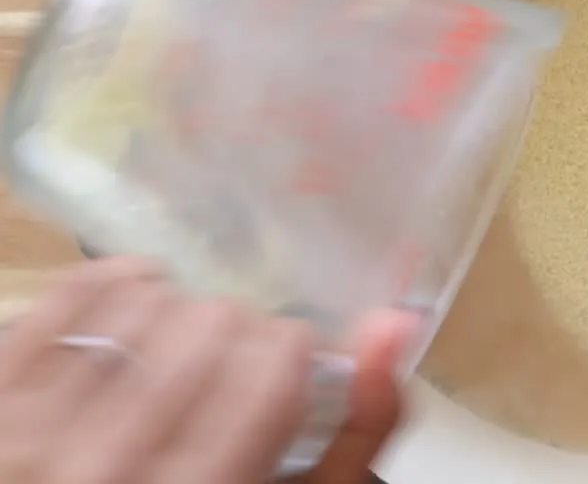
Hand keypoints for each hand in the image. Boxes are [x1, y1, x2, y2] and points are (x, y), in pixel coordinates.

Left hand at [0, 257, 416, 483]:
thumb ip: (359, 428)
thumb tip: (394, 323)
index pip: (275, 362)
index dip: (293, 346)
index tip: (286, 358)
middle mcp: (112, 468)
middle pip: (208, 326)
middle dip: (237, 328)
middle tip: (233, 355)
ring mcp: (36, 436)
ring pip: (138, 307)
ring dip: (178, 304)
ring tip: (185, 332)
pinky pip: (59, 302)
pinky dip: (108, 281)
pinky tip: (138, 291)